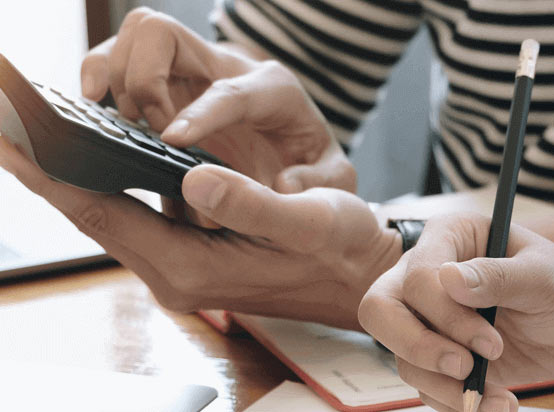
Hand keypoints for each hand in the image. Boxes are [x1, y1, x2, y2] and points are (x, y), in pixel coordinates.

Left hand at [0, 137, 400, 329]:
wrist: (358, 278)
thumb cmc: (339, 249)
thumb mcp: (306, 221)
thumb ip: (250, 205)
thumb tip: (194, 175)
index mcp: (192, 268)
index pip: (103, 215)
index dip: (53, 174)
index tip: (9, 138)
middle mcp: (175, 272)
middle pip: (92, 215)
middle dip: (47, 170)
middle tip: (8, 124)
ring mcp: (180, 266)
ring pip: (108, 214)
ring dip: (72, 175)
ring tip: (37, 133)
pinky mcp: (190, 255)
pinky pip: (131, 215)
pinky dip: (105, 183)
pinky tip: (94, 158)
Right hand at [82, 7, 354, 192]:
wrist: (297, 147)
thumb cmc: (311, 162)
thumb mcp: (335, 178)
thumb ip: (320, 181)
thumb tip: (283, 184)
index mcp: (274, 90)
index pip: (230, 90)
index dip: (199, 113)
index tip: (173, 141)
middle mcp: (228, 68)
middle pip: (163, 33)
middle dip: (142, 79)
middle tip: (148, 132)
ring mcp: (193, 71)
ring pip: (134, 37)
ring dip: (115, 78)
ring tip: (124, 128)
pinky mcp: (167, 83)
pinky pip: (118, 59)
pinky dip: (98, 81)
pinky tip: (100, 118)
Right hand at [359, 214, 553, 411]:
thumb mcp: (541, 278)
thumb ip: (497, 276)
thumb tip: (448, 279)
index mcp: (448, 238)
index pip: (418, 274)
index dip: (446, 313)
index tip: (491, 341)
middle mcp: (426, 275)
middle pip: (381, 311)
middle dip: (418, 347)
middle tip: (464, 368)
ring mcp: (427, 318)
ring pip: (400, 355)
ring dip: (445, 384)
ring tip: (498, 397)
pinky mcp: (438, 355)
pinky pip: (424, 385)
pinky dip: (457, 402)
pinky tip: (499, 401)